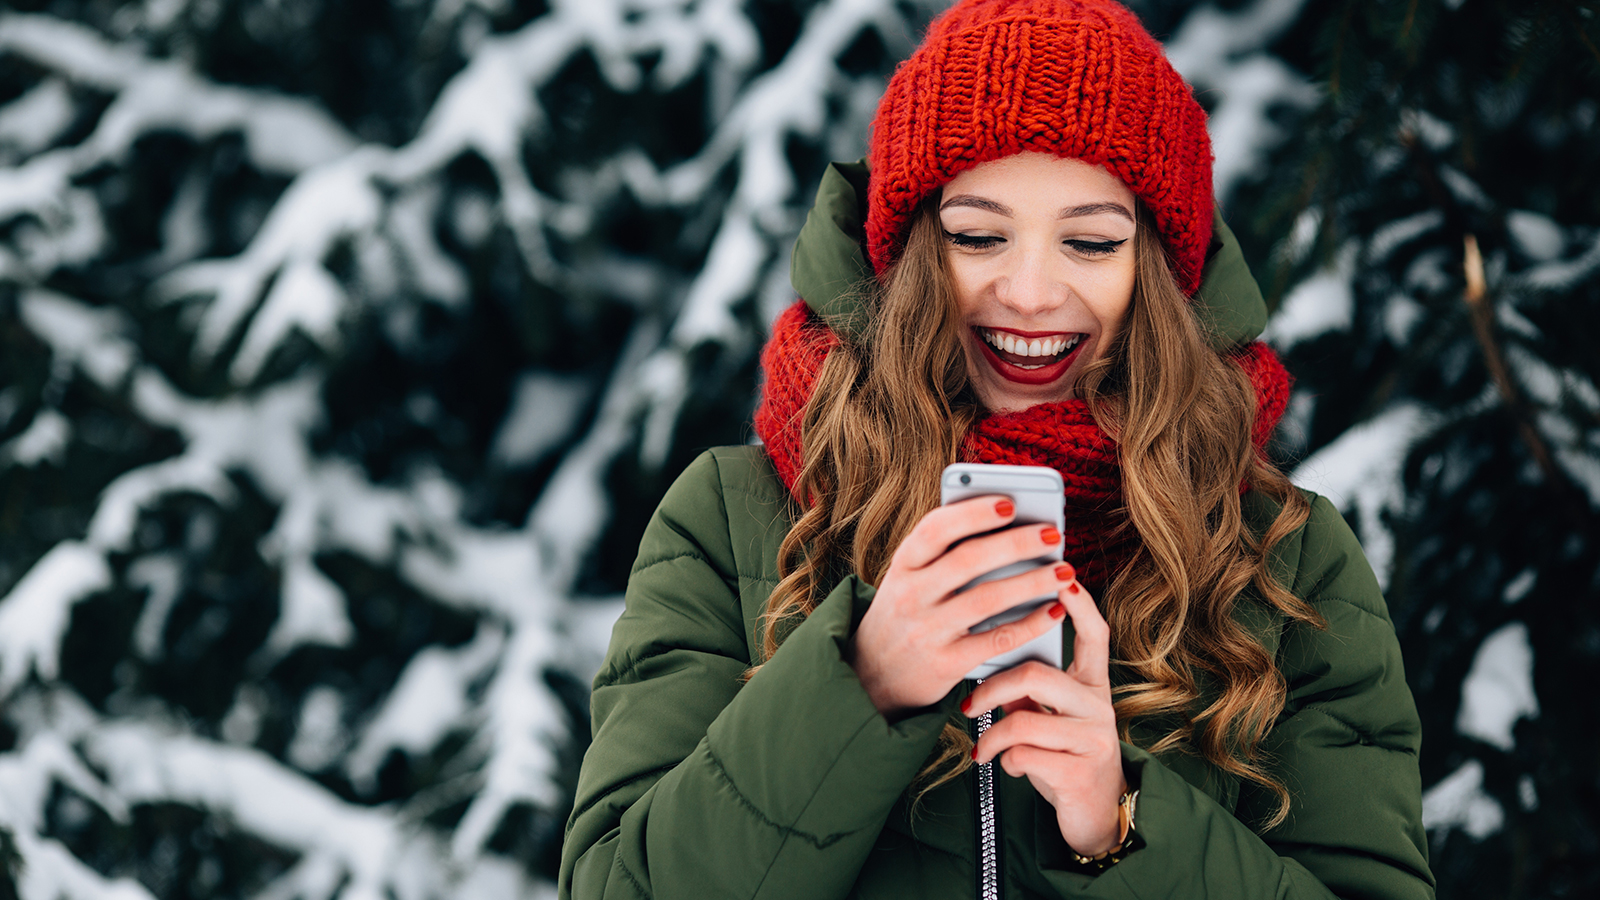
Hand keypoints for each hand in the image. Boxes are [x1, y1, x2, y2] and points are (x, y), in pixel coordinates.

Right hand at [849, 496, 1068, 717]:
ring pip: (987, 599)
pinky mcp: (946, 664)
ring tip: (1064, 570)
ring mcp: (927, 631)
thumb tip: (1005, 523)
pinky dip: (1030, 624)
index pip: (935, 529)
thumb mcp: (908, 578)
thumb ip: (943, 554)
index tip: (1009, 503)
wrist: (872, 676)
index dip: (973, 513)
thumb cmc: (904, 614)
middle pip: (968, 560)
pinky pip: (997, 640)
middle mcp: (911, 595)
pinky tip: (1054, 610)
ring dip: (1032, 581)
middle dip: (1016, 543)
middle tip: (1052, 533)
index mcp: (902, 565)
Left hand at [963, 578, 1126, 855]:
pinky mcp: (1082, 772)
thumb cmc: (1062, 756)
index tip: (1064, 577)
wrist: (1093, 815)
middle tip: (966, 704)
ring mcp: (1095, 738)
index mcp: (1092, 686)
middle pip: (1037, 675)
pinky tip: (1007, 768)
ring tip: (981, 749)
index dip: (1081, 605)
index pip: (1095, 635)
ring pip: (1024, 720)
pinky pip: (1025, 756)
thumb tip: (989, 657)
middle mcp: (1099, 706)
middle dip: (991, 688)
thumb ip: (1028, 690)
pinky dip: (1005, 762)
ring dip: (991, 736)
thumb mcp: (1048, 719)